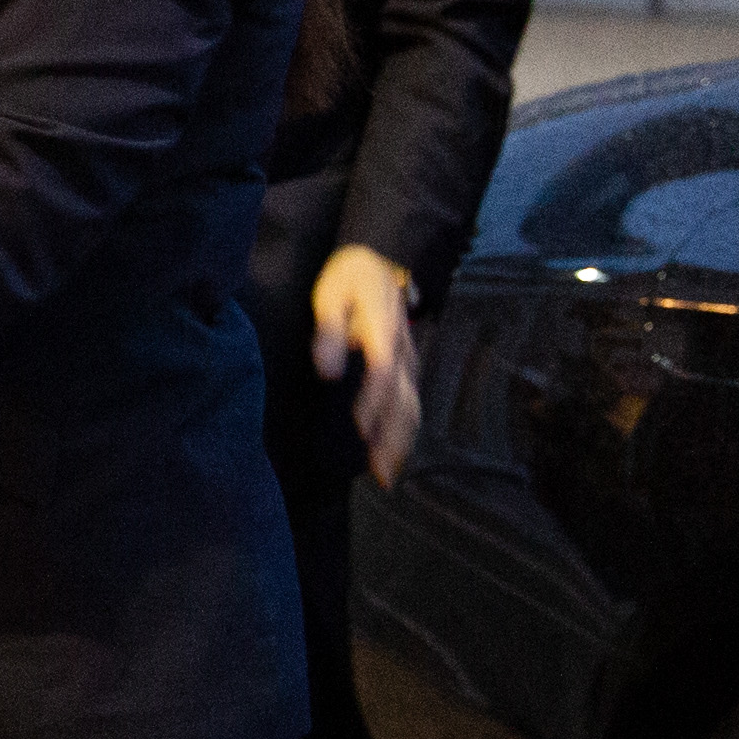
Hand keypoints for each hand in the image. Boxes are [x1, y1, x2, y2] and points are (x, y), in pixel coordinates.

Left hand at [313, 241, 423, 487]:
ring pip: (411, 406)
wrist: (375, 264)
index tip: (360, 428)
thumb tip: (327, 371)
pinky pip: (409, 402)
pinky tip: (392, 451)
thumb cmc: (348, 280)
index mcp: (383, 333)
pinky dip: (403, 430)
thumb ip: (329, 332)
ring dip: (401, 441)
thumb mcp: (331, 295)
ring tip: (387, 474)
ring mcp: (406, 360)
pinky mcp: (404, 367)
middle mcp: (400, 352)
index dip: (374, 402)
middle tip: (380, 474)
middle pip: (404, 401)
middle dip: (393, 438)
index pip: (383, 374)